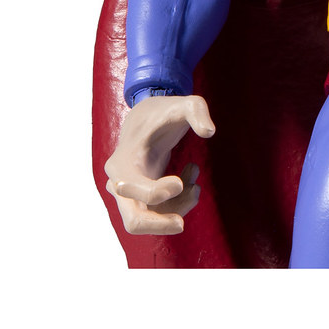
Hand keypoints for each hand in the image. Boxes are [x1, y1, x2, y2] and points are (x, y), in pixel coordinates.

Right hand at [105, 94, 215, 233]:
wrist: (149, 119)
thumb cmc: (165, 112)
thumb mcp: (184, 103)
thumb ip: (197, 111)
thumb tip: (209, 132)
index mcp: (121, 163)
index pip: (131, 189)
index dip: (158, 192)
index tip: (179, 182)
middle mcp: (120, 183)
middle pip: (132, 221)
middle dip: (159, 225)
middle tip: (181, 224)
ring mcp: (131, 195)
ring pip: (152, 220)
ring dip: (179, 207)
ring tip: (195, 179)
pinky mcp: (144, 199)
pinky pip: (162, 213)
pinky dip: (180, 203)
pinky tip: (191, 176)